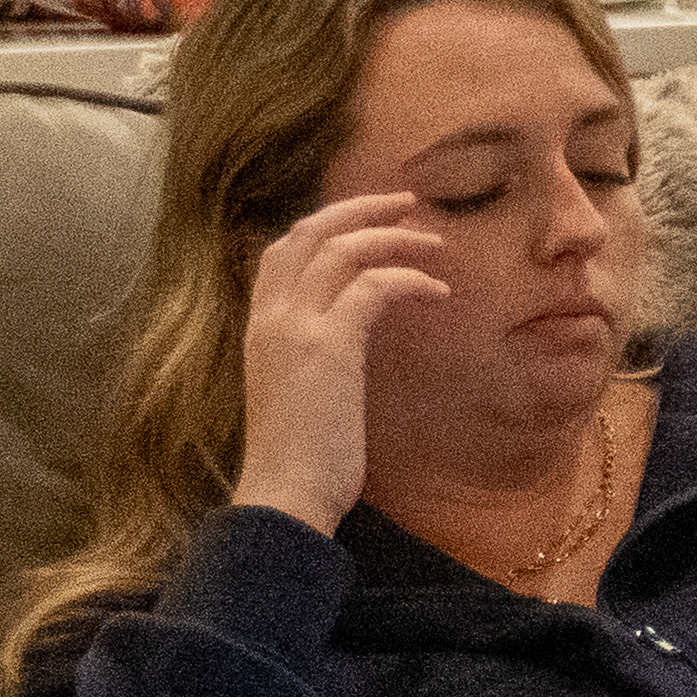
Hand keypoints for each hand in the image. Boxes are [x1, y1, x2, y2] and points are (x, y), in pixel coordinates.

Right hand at [231, 192, 441, 532]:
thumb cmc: (299, 457)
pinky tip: (438, 292)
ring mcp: (294, 328)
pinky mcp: (328, 346)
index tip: (368, 221)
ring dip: (394, 236)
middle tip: (407, 202)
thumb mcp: (297, 393)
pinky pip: (374, 286)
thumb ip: (309, 357)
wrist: (284, 494)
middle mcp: (269, 318)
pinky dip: (410, 278)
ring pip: (341, 248)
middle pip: (308, 233)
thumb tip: (344, 341)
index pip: (281, 252)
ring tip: (436, 242)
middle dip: (359, 209)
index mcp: (257, 328)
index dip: (324, 226)